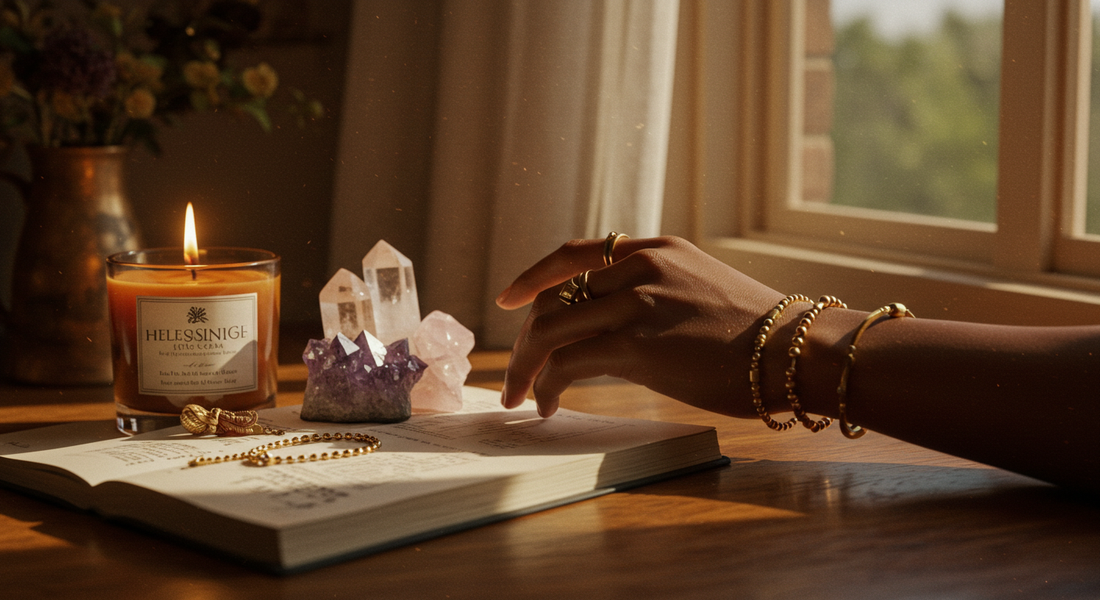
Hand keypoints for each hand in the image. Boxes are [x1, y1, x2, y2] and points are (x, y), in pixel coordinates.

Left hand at [496, 236, 786, 416]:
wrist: (797, 350)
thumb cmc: (758, 335)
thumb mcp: (700, 289)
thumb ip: (655, 294)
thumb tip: (613, 327)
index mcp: (655, 249)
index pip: (575, 253)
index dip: (533, 276)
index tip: (509, 299)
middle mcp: (639, 266)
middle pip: (554, 298)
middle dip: (527, 341)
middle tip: (517, 376)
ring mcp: (635, 302)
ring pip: (550, 330)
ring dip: (527, 369)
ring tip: (523, 398)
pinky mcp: (635, 343)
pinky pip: (566, 362)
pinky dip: (546, 386)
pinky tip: (549, 405)